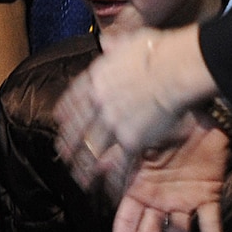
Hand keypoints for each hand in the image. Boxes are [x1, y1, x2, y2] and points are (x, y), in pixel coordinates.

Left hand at [55, 26, 207, 194]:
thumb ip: (114, 45)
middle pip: (78, 128)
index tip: (59, 122)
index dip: (65, 113)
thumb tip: (107, 41)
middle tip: (62, 156)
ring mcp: (111, 123)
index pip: (73, 98)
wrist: (172, 68)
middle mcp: (98, 102)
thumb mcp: (128, 41)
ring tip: (79, 180)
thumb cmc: (157, 50)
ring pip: (92, 150)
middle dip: (69, 145)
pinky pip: (117, 164)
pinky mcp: (130, 140)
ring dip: (84, 167)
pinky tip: (108, 190)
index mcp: (96, 77)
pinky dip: (112, 179)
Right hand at [108, 117, 227, 231]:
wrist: (196, 111)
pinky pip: (211, 224)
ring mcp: (184, 199)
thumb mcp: (134, 142)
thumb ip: (117, 160)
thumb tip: (95, 168)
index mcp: (138, 187)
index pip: (126, 222)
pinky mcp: (208, 195)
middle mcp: (159, 199)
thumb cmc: (160, 121)